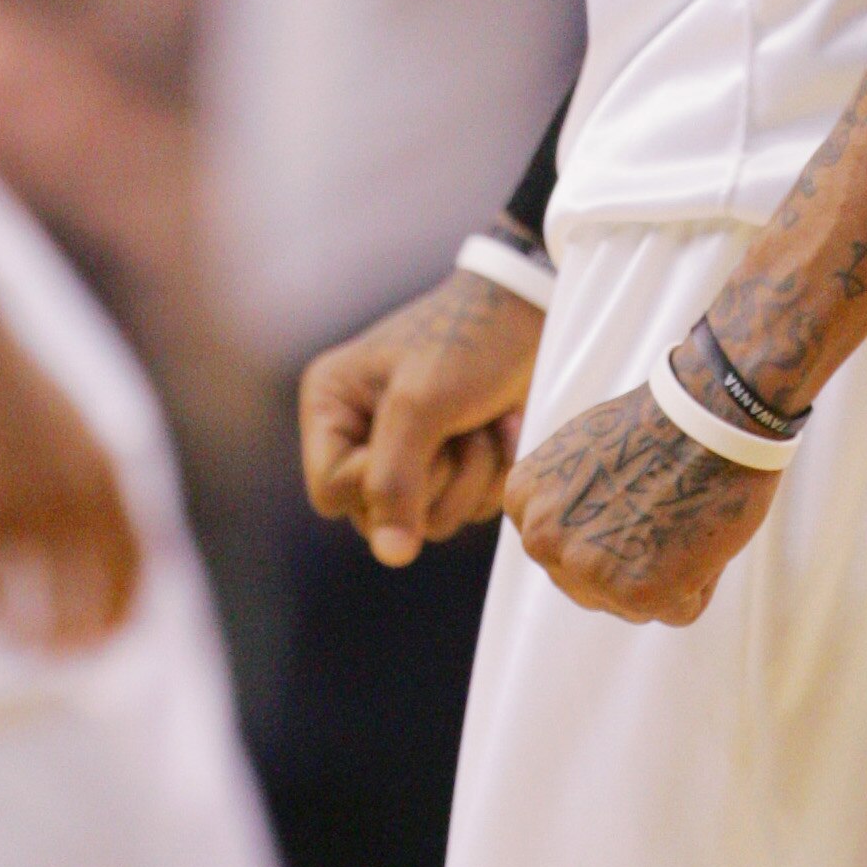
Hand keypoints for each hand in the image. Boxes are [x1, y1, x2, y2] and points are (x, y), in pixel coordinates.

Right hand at [0, 293, 141, 648]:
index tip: (116, 639)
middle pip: (93, 593)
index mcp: (110, 468)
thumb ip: (101, 479)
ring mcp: (25, 497)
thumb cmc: (23, 384)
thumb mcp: (80, 426)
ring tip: (28, 651)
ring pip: (40, 599)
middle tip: (71, 663)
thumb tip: (126, 530)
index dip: (130, 611)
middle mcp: (75, 489)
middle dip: (85, 638)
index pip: (137, 564)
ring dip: (37, 637)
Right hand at [301, 263, 542, 564]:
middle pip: (382, 516)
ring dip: (472, 475)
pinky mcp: (453, 464)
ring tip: (484, 422)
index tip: (421, 444)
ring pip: (430, 521)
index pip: (332, 492)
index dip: (379, 485)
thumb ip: (395, 479)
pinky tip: (502, 428)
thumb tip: (392, 556)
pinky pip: (467, 510)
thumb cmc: (471, 338)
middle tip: (462, 426)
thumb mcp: (422, 401)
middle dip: (437, 478)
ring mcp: (410, 453)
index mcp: (332, 406)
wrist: (535, 309)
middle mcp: (362, 433)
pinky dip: (493, 475)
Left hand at [505, 381, 777, 625]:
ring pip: (637, 603)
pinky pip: (682, 607)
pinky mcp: (639, 595)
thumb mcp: (579, 453)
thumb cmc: (662, 423)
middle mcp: (542, 540)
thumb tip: (575, 533)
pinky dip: (702, 578)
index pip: (564, 551)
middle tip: (665, 506)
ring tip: (681, 512)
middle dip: (634, 556)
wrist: (711, 409)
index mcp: (522, 501)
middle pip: (593, 585)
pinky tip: (701, 530)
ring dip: (670, 570)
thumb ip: (563, 500)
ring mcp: (586, 571)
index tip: (635, 492)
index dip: (611, 525)